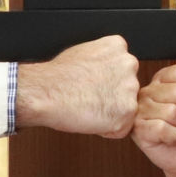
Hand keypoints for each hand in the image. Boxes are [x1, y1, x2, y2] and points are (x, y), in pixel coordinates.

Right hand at [16, 35, 139, 138]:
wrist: (45, 93)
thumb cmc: (56, 77)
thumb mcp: (82, 52)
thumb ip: (102, 59)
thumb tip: (105, 69)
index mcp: (117, 47)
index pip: (122, 69)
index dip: (105, 81)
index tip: (91, 85)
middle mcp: (128, 64)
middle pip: (127, 88)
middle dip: (112, 97)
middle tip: (88, 98)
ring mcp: (130, 87)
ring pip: (126, 108)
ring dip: (110, 113)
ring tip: (88, 107)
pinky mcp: (127, 110)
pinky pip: (122, 128)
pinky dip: (108, 129)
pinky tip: (91, 118)